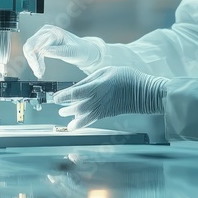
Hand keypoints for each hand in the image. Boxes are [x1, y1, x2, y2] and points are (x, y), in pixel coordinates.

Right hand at [22, 25, 100, 77]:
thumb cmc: (81, 49)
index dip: (34, 58)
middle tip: (38, 72)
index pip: (35, 44)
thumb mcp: (71, 52)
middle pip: (30, 46)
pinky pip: (35, 53)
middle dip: (32, 61)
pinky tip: (41, 70)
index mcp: (52, 31)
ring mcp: (44, 37)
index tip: (38, 69)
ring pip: (30, 50)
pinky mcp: (44, 43)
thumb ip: (58, 51)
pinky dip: (36, 62)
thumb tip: (44, 51)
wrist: (85, 51)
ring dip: (34, 63)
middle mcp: (46, 32)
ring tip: (40, 72)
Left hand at [52, 66, 167, 129]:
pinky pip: (90, 120)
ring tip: (63, 114)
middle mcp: (97, 100)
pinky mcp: (105, 114)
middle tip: (58, 106)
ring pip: (82, 115)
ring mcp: (101, 108)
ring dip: (71, 116)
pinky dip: (80, 124)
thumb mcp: (106, 71)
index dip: (63, 96)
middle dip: (65, 106)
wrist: (142, 93)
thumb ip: (90, 79)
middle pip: (76, 105)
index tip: (55, 97)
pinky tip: (73, 126)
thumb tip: (77, 85)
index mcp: (96, 87)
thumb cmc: (126, 78)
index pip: (75, 93)